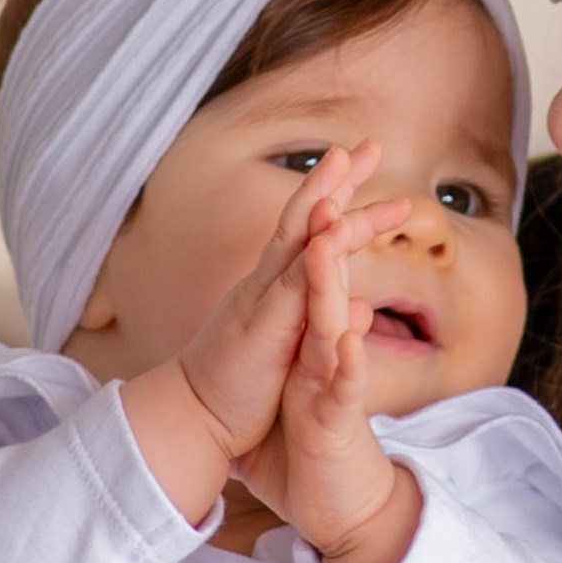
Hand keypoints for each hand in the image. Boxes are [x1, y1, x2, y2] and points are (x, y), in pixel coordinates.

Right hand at [123, 146, 407, 518]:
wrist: (193, 420)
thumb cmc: (238, 391)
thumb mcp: (292, 350)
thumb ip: (322, 321)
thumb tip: (365, 307)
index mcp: (275, 291)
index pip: (311, 235)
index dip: (339, 200)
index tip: (363, 169)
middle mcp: (267, 284)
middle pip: (305, 218)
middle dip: (337, 179)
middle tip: (368, 142)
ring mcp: (263, 298)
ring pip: (298, 236)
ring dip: (323, 196)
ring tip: (346, 159)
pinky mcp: (264, 324)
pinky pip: (293, 281)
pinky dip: (314, 250)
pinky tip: (332, 220)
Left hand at [241, 197, 421, 562]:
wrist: (337, 503)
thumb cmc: (313, 443)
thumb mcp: (300, 385)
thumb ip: (316, 348)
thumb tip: (343, 318)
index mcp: (312, 333)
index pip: (317, 264)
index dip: (324, 214)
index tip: (338, 162)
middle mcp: (329, 347)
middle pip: (338, 276)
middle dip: (352, 221)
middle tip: (365, 166)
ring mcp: (335, 379)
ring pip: (336, 323)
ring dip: (334, 281)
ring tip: (333, 239)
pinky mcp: (336, 418)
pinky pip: (344, 386)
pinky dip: (347, 362)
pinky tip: (351, 338)